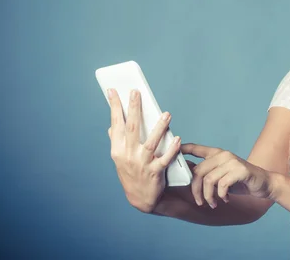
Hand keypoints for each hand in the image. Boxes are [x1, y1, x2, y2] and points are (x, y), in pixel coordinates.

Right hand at [107, 88, 180, 212]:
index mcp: (118, 150)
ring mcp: (141, 164)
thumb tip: (112, 125)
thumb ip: (117, 142)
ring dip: (160, 127)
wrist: (141, 199)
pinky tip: (178, 139)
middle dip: (133, 108)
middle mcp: (128, 155)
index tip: (112, 91)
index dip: (114, 107)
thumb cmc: (131, 174)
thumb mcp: (120, 159)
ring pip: (151, 142)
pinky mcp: (155, 173)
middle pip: (132, 128)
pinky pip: (165, 159)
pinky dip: (172, 149)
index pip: (116, 124)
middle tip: (136, 92)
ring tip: (167, 114)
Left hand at [181, 143, 276, 208]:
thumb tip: (188, 174)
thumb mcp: (221, 175)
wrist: (263, 183)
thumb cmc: (240, 181)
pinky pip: (222, 185)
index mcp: (217, 154)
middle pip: (199, 171)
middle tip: (200, 201)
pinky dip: (221, 196)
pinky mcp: (240, 171)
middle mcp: (223, 155)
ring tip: (212, 203)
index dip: (184, 149)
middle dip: (196, 190)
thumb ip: (207, 173)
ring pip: (209, 180)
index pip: (197, 148)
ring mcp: (232, 162)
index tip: (175, 153)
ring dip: (208, 196)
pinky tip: (224, 199)